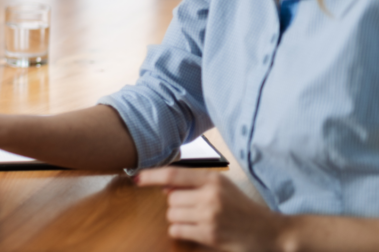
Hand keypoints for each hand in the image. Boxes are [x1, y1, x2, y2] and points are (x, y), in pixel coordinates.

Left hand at [136, 167, 286, 251]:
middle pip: (170, 199)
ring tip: (201, 222)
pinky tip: (199, 232)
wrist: (273, 234)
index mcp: (213, 179)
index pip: (173, 174)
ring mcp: (210, 215)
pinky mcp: (209, 234)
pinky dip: (183, 232)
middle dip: (177, 206)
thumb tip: (164, 188)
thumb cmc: (245, 210)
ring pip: (173, 215)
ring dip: (180, 220)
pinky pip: (178, 231)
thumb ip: (196, 184)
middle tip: (196, 211)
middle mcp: (210, 195)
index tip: (136, 177)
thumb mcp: (223, 189)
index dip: (151, 176)